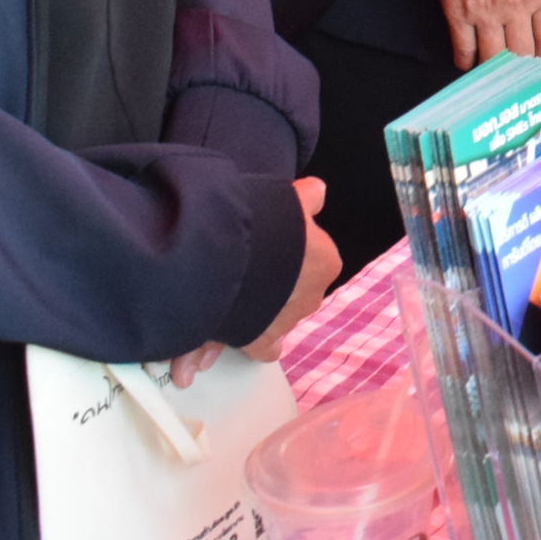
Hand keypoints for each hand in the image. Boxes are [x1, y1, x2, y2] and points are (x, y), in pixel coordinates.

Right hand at [239, 177, 341, 365]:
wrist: (240, 255)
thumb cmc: (270, 224)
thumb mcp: (291, 201)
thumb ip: (307, 197)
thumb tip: (318, 191)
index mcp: (323, 262)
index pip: (309, 264)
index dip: (286, 260)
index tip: (267, 257)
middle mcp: (310, 295)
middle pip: (290, 295)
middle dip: (270, 292)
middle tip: (243, 280)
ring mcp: (287, 321)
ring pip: (270, 320)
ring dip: (250, 317)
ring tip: (225, 305)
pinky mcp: (260, 341)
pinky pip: (257, 348)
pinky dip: (235, 347)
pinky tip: (216, 348)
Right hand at [433, 0, 540, 73]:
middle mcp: (516, 9)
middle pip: (524, 52)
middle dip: (524, 66)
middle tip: (522, 74)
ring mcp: (486, 15)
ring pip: (495, 57)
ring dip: (496, 68)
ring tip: (496, 74)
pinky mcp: (459, 15)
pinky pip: (463, 48)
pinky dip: (466, 61)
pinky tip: (468, 65)